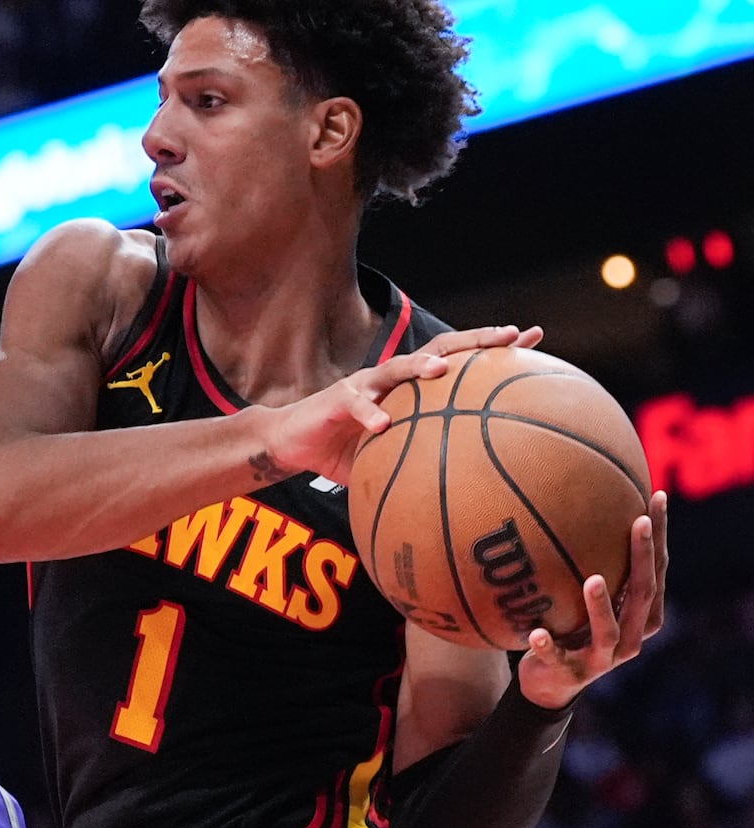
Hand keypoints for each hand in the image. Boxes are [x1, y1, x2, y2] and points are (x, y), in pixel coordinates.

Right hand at [255, 325, 542, 486]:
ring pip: (397, 366)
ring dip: (419, 365)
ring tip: (442, 370)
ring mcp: (365, 383)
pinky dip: (368, 414)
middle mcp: (394, 377)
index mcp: (412, 387)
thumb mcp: (392, 455)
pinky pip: (355, 404)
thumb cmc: (346, 450)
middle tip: (510, 335)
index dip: (495, 348)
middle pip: (442, 347)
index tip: (534, 339)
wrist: (293, 444)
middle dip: (476, 340)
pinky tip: (381, 425)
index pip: (461, 359)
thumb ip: (424, 460)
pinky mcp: (336, 399)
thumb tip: (470, 492)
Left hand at [518, 493, 666, 709]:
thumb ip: (598, 564)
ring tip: (593, 580)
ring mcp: (602, 658)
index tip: (656, 497)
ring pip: (607, 631)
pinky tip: (536, 632)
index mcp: (641, 616)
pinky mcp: (570, 673)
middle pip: (643, 595)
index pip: (657, 571)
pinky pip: (558, 659)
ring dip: (600, 606)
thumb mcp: (589, 598)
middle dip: (642, 558)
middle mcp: (630, 637)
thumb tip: (589, 503)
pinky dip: (548, 646)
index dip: (659, 537)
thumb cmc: (574, 628)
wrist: (550, 684)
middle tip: (637, 522)